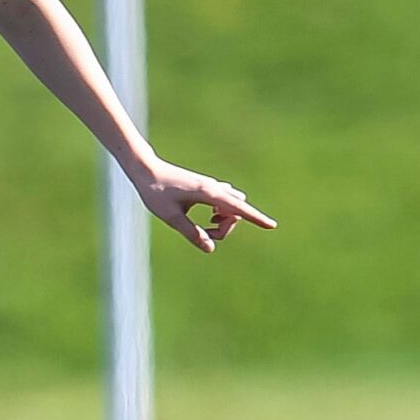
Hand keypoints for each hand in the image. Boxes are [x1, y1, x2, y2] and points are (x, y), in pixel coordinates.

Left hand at [132, 160, 276, 252]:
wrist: (147, 170)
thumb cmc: (156, 192)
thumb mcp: (170, 217)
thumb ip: (191, 233)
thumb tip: (210, 248)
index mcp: (208, 193)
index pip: (237, 208)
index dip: (255, 218)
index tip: (272, 225)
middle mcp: (214, 187)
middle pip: (236, 210)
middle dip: (227, 227)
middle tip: (206, 234)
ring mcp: (211, 186)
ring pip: (232, 205)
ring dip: (225, 219)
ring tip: (206, 225)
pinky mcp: (206, 186)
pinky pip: (225, 200)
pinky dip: (221, 212)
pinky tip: (209, 215)